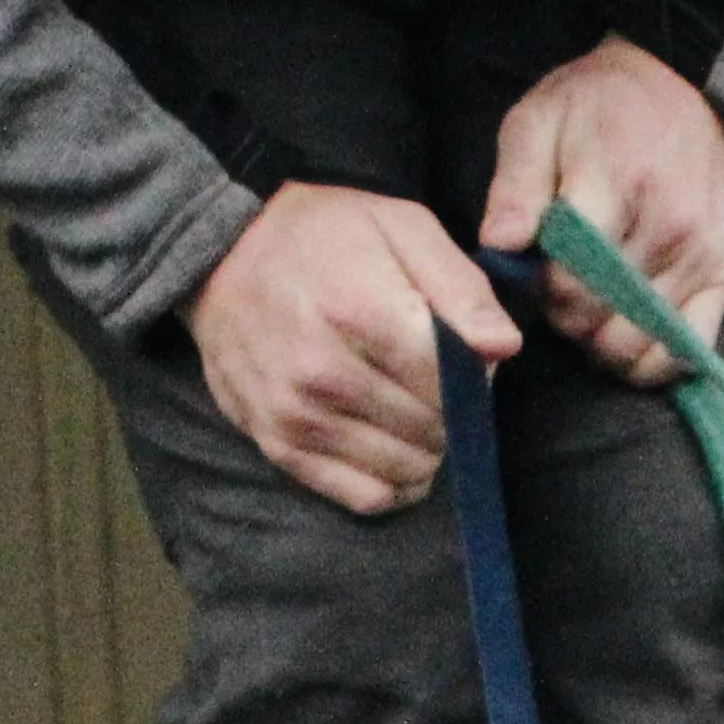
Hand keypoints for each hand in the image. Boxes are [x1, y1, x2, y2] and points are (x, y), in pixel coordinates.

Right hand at [186, 184, 522, 516]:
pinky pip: (364, 497)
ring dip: (426, 449)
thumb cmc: (323, 236)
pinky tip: (395, 449)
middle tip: (434, 380)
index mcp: (359, 313)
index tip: (463, 353)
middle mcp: (324, 374)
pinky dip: (393, 483)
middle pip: (433, 429)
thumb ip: (460, 286)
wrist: (220, 257)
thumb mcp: (401, 226)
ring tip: (412, 407)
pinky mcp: (280, 448)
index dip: (474, 374)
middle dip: (452, 411)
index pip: (453, 383)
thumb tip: (503, 347)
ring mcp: (298, 417)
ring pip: (406, 469)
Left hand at [482, 36, 723, 385]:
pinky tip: (626, 333)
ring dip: (602, 339)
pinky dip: (651, 359)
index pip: (570, 280)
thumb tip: (498, 244)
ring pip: (638, 342)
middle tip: (558, 287)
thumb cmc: (595, 107)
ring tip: (591, 303)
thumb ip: (515, 186)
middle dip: (567, 317)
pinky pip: (687, 350)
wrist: (677, 87)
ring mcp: (702, 256)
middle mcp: (670, 226)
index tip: (533, 270)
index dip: (539, 291)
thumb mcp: (536, 123)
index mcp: (618, 182)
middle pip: (601, 317)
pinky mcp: (723, 275)